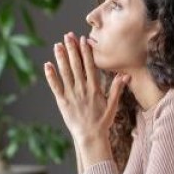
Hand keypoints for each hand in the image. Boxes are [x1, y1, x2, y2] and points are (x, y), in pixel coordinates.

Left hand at [44, 32, 128, 149]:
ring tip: (57, 45)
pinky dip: (51, 76)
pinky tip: (47, 65)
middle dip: (72, 49)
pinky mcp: (62, 102)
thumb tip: (125, 75)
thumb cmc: (102, 122)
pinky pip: (55, 87)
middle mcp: (82, 89)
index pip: (90, 66)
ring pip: (65, 73)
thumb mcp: (113, 105)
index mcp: (95, 88)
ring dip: (61, 58)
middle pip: (76, 65)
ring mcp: (71, 95)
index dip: (86, 52)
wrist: (91, 137)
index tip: (83, 40)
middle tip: (68, 35)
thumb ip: (117, 89)